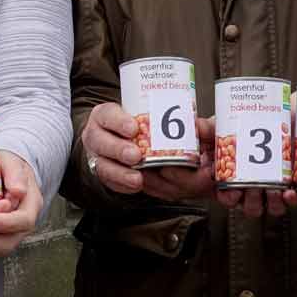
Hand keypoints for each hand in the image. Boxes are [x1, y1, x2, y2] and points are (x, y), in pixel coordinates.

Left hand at [0, 152, 42, 261]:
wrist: (1, 175)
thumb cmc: (6, 168)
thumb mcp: (12, 163)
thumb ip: (15, 174)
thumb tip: (17, 191)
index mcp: (29, 207)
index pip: (23, 222)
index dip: (5, 224)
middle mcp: (19, 228)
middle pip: (5, 245)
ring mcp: (4, 238)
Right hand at [81, 102, 213, 201]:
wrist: (113, 136)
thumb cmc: (136, 122)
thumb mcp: (143, 110)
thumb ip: (168, 114)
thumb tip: (200, 126)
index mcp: (105, 115)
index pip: (108, 115)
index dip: (119, 121)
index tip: (134, 128)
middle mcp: (96, 135)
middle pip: (101, 142)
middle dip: (119, 149)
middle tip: (136, 155)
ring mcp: (97, 156)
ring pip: (103, 167)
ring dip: (121, 174)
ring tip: (138, 179)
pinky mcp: (104, 174)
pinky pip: (110, 183)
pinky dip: (123, 185)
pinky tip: (136, 186)